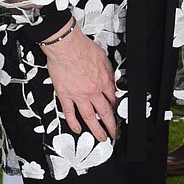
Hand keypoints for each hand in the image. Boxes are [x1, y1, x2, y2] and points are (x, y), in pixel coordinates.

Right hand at [43, 27, 117, 141]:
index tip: (118, 115)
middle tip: (114, 134)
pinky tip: (77, 129)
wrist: (66, 45)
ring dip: (96, 129)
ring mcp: (78, 94)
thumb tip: (111, 77)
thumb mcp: (103, 58)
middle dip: (111, 125)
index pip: (113, 99)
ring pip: (89, 116)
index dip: (117, 108)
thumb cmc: (82, 48)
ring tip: (101, 138)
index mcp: (103, 80)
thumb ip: (107, 71)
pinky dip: (73, 122)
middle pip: (105, 112)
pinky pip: (70, 112)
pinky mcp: (65, 94)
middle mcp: (92, 90)